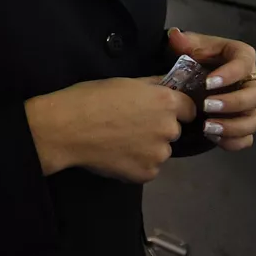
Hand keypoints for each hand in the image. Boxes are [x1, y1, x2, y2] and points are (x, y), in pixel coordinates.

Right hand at [25, 76, 196, 181]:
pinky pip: (148, 168)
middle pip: (173, 130)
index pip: (189, 108)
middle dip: (158, 128)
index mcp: (165, 102)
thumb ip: (152, 85)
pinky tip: (117, 155)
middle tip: (131, 125)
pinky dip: (137, 163)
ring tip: (120, 142)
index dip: (175, 108)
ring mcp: (159, 155)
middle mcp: (169, 129)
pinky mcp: (146, 174)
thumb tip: (169, 84)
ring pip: (160, 151)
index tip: (157, 110)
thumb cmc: (91, 98)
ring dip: (148, 148)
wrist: (66, 128)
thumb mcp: (125, 81)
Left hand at [166, 27, 255, 151]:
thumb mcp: (192, 48)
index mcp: (242, 58)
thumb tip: (175, 35)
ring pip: (255, 120)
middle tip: (207, 106)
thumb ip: (185, 42)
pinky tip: (213, 138)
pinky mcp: (244, 125)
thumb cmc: (199, 59)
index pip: (245, 63)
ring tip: (208, 128)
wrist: (196, 80)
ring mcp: (250, 107)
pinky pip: (248, 138)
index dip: (230, 73)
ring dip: (234, 126)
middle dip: (233, 102)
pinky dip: (233, 141)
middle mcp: (252, 83)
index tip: (208, 82)